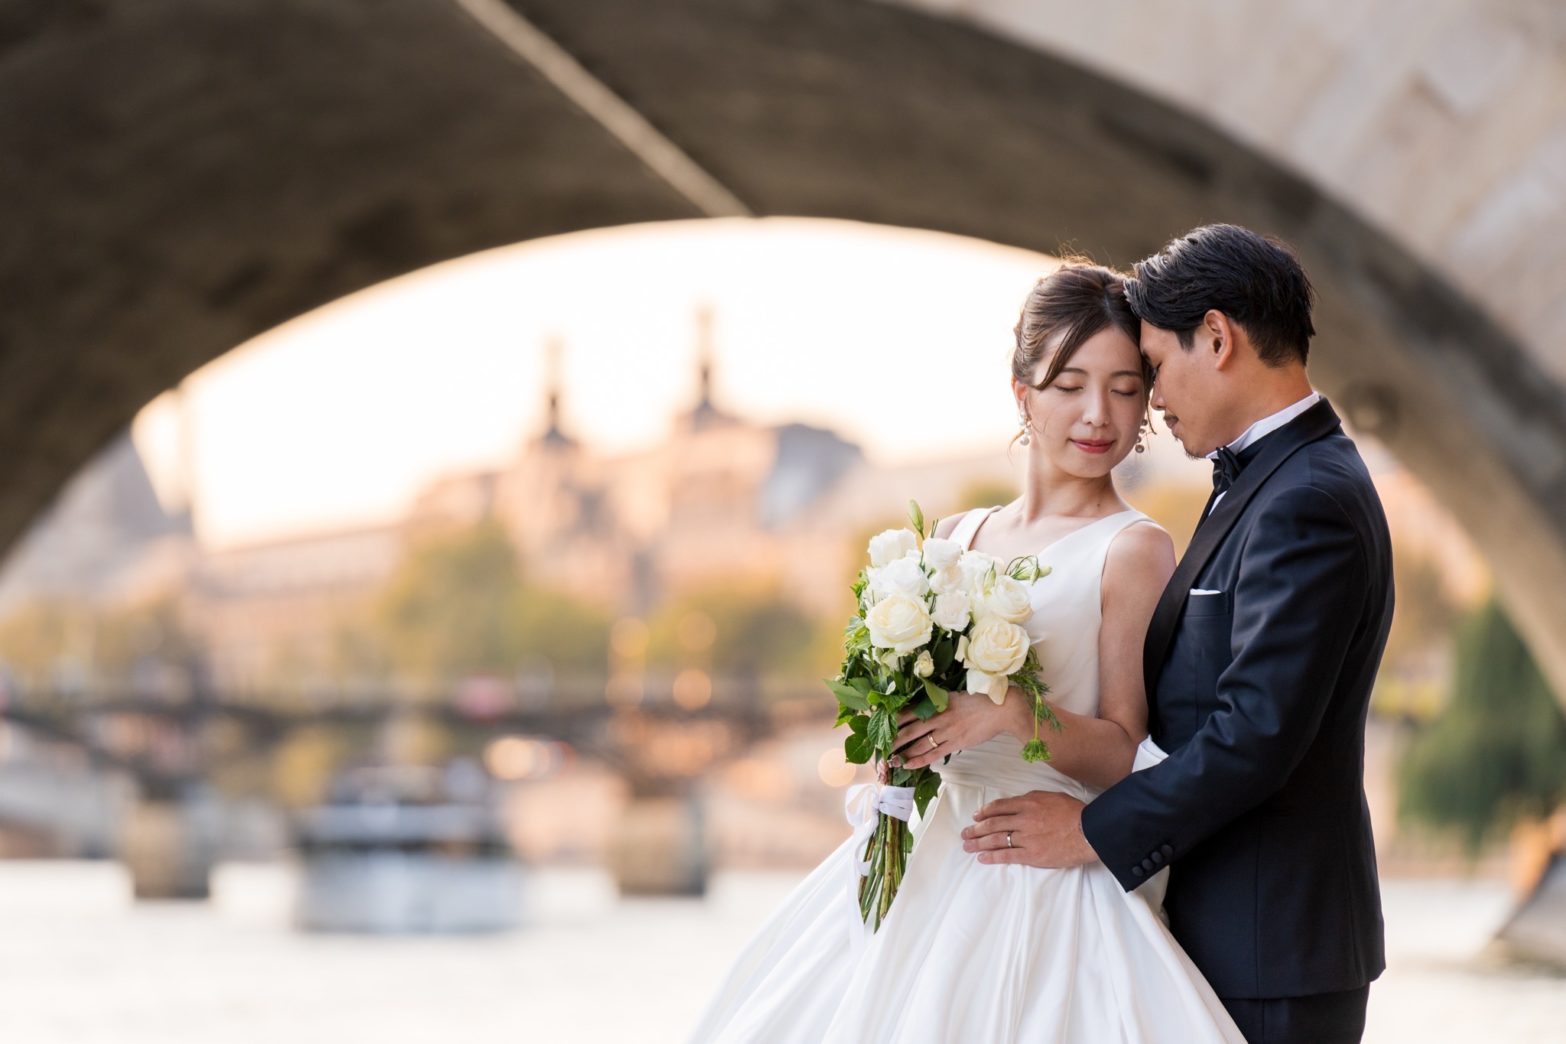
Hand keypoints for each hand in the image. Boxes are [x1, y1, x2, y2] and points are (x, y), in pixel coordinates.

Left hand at [890, 689, 1014, 769]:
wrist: (1002, 710)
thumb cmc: (980, 700)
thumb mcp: (954, 695)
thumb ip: (938, 701)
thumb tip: (923, 706)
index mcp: (938, 702)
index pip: (910, 711)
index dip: (894, 719)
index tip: (882, 724)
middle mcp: (939, 717)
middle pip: (910, 729)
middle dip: (894, 739)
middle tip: (880, 747)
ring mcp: (947, 731)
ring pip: (919, 744)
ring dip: (903, 752)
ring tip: (890, 759)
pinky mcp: (956, 743)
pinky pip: (934, 754)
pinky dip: (920, 760)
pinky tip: (908, 765)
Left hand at [960, 791, 1095, 867]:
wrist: (1089, 831)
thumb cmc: (1074, 812)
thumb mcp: (1051, 796)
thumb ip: (1032, 799)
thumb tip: (1017, 804)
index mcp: (1028, 803)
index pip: (999, 807)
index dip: (985, 812)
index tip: (976, 817)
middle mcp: (1023, 819)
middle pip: (993, 824)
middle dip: (976, 829)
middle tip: (965, 833)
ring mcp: (1027, 837)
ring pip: (996, 839)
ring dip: (979, 843)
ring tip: (967, 846)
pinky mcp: (1032, 855)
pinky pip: (1008, 855)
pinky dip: (993, 857)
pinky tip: (982, 858)